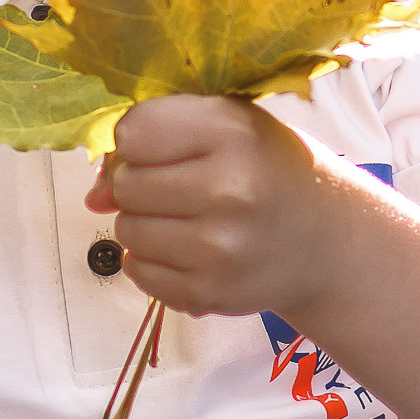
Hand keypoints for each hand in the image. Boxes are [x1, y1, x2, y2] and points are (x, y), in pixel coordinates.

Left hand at [85, 93, 345, 322]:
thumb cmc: (267, 169)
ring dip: (146, 224)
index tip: (165, 149)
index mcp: (231, 131)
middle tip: (180, 187)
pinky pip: (139, 272)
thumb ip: (156, 140)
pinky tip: (190, 250)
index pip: (133, 131)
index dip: (139, 141)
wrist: (326, 239)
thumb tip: (93, 197)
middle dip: (140, 184)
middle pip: (127, 184)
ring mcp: (218, 247)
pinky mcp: (210, 291)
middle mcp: (227, 188)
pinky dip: (153, 262)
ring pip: (128, 230)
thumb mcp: (227, 127)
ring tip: (189, 219)